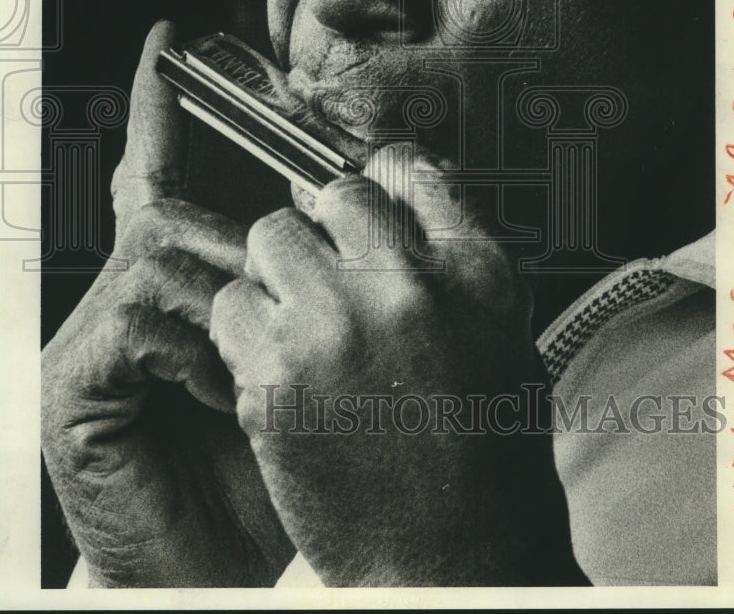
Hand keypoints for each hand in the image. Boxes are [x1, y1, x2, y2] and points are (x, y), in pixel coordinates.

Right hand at [41, 22, 294, 586]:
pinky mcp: (73, 381)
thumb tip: (352, 201)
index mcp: (189, 284)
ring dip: (231, 298)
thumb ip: (315, 278)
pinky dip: (196, 348)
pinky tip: (217, 393)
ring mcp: (99, 334)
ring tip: (262, 363)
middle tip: (283, 271)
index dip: (164, 108)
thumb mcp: (315, 354)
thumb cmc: (288, 462)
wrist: (237, 566)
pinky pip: (139, 315)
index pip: (169, 173)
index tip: (170, 40)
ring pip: (164, 249)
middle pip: (170, 204)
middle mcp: (135, 294)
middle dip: (227, 221)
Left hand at [210, 146, 587, 585]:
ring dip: (279, 274)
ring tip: (301, 325)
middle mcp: (407, 287)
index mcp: (473, 272)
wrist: (455, 563)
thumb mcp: (501, 334)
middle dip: (325, 231)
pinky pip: (232, 305)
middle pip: (332, 194)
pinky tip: (278, 367)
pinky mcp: (275, 377)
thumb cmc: (484, 458)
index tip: (362, 197)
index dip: (378, 179)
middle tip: (328, 278)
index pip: (405, 170)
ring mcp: (337, 327)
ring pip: (269, 237)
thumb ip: (451, 256)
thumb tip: (403, 187)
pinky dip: (244, 330)